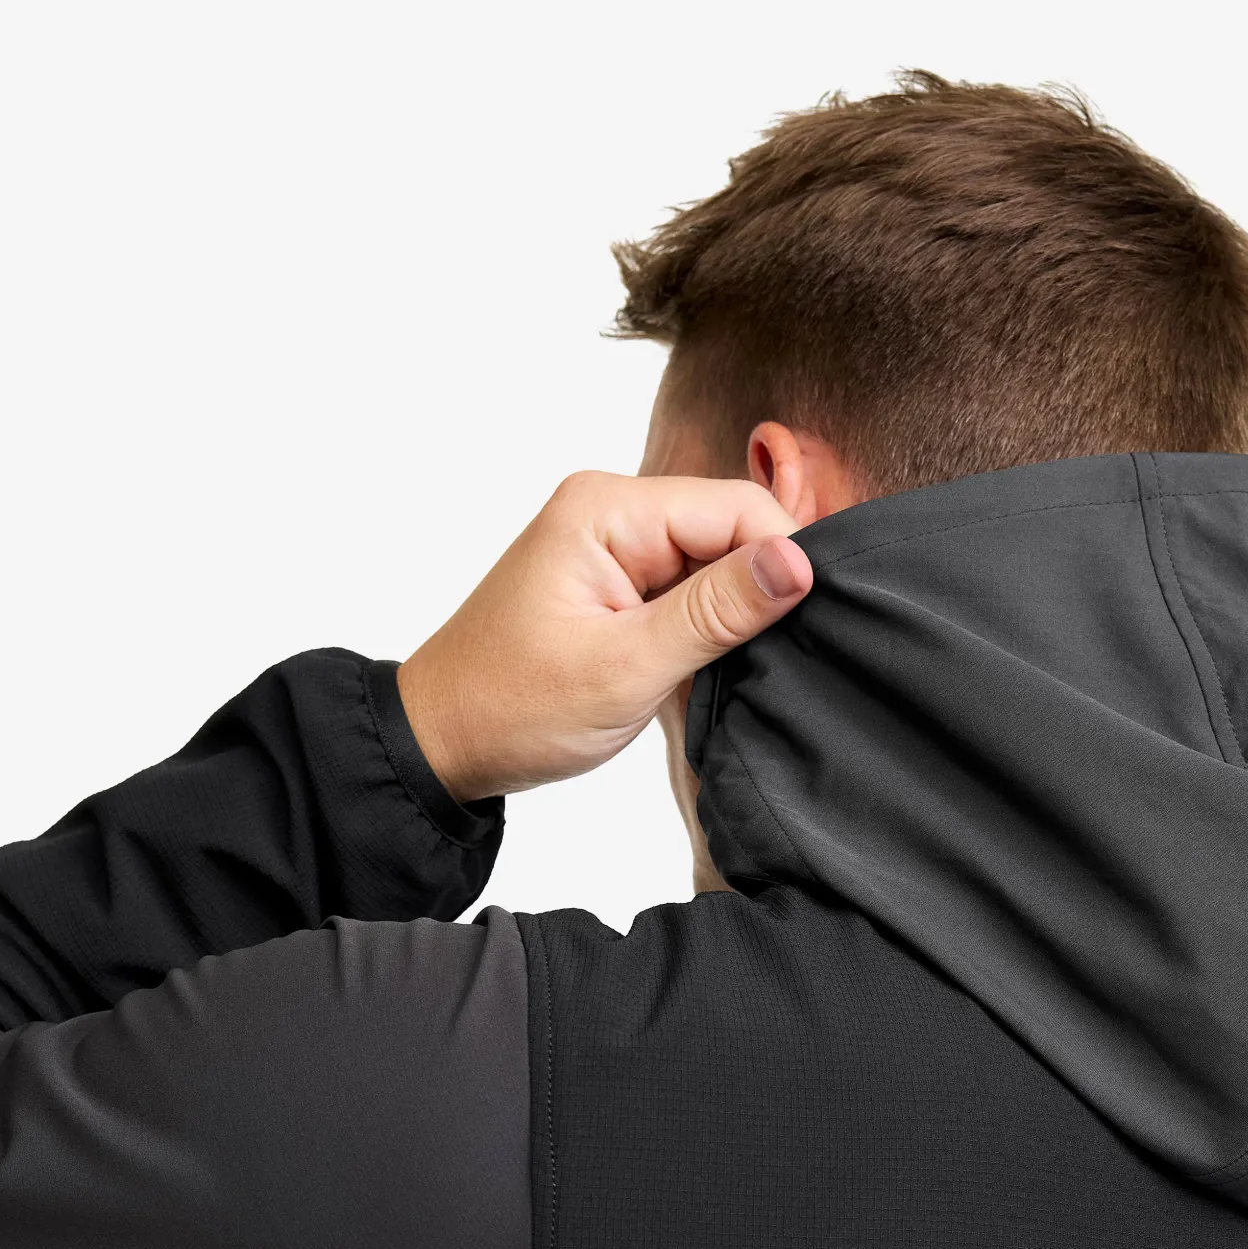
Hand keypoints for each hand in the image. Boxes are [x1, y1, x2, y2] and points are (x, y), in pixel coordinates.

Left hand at [396, 472, 811, 801]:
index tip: (803, 626)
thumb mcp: (626, 668)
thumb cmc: (513, 706)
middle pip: (732, 528)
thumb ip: (717, 612)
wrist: (444, 741)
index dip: (782, 561)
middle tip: (756, 660)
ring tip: (718, 668)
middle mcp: (613, 509)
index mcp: (608, 509)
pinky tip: (698, 665)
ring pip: (717, 561)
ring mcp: (615, 543)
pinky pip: (690, 586)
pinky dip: (705, 627)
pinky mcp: (619, 579)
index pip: (738, 507)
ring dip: (731, 615)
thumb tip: (798, 564)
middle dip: (757, 590)